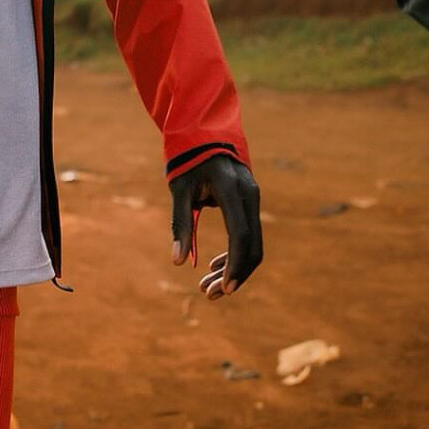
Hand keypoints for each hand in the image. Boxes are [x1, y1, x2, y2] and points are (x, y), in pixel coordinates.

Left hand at [169, 155, 261, 297]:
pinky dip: (233, 254)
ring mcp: (252, 198)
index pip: (241, 236)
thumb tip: (177, 262)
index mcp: (232, 189)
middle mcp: (249, 194)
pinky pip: (248, 234)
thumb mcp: (179, 188)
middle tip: (209, 295)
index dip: (235, 266)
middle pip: (252, 245)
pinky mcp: (249, 202)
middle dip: (233, 274)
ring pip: (252, 243)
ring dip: (233, 268)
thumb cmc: (187, 159)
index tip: (224, 290)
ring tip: (207, 288)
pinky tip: (213, 266)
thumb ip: (179, 223)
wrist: (203, 132)